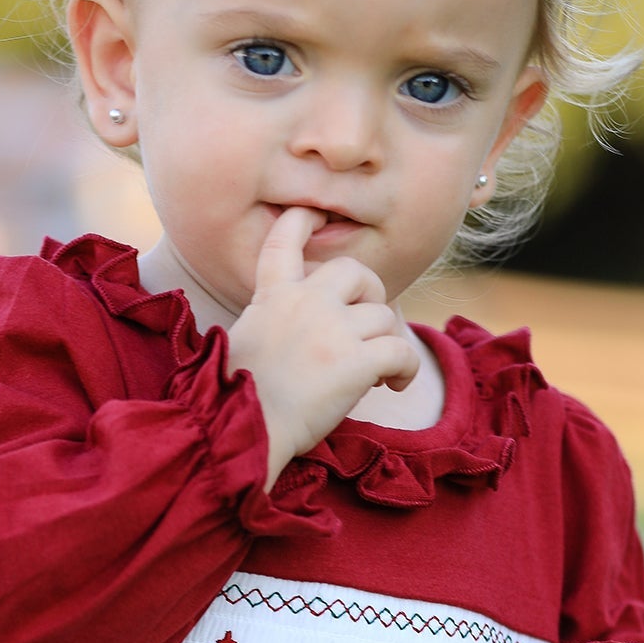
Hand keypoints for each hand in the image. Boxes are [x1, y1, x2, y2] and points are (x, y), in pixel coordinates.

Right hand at [227, 206, 420, 488]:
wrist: (243, 429)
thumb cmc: (238, 399)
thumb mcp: (246, 341)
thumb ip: (275, 323)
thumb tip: (312, 338)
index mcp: (273, 296)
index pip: (285, 239)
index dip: (301, 221)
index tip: (315, 213)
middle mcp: (306, 302)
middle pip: (357, 272)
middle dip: (372, 294)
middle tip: (369, 327)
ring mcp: (333, 330)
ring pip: (385, 315)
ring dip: (389, 341)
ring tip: (381, 372)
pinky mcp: (356, 362)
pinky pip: (401, 350)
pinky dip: (406, 368)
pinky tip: (395, 385)